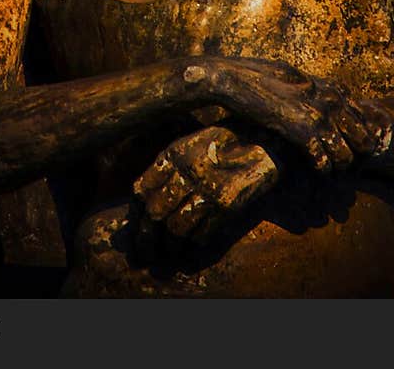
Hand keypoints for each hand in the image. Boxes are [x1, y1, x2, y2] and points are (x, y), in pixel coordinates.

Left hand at [133, 125, 278, 246]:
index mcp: (174, 154)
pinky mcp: (226, 206)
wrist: (258, 141)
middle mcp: (187, 172)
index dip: (136, 213)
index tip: (135, 226)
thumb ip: (165, 167)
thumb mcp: (187, 145)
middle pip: (156, 213)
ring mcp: (208, 189)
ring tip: (166, 253)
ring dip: (169, 245)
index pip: (143, 190)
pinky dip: (193, 243)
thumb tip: (142, 200)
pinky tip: (189, 247)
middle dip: (146, 237)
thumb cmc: (218, 143)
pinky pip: (202, 233)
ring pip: (177, 228)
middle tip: (143, 252)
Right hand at [210, 57, 392, 175]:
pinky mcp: (302, 132)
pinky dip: (321, 171)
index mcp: (332, 88)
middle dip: (354, 156)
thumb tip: (330, 100)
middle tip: (339, 164)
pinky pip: (324, 164)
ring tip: (326, 170)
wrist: (235, 78)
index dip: (358, 138)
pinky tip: (312, 169)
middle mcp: (332, 101)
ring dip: (337, 168)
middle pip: (364, 142)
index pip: (364, 120)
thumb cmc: (261, 76)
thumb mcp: (297, 77)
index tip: (346, 147)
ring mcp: (319, 117)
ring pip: (347, 158)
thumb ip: (317, 90)